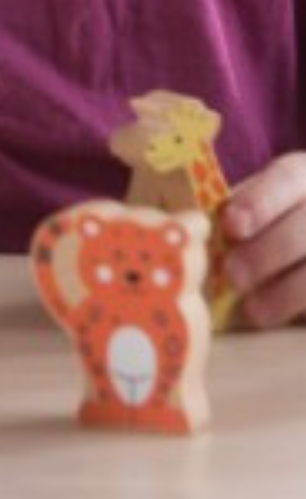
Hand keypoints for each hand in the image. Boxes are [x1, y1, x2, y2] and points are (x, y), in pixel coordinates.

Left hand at [220, 151, 305, 327]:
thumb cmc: (279, 214)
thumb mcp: (268, 196)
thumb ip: (243, 208)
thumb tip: (202, 228)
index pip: (288, 177)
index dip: (260, 202)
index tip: (231, 225)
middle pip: (305, 228)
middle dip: (268, 252)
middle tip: (233, 276)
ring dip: (287, 293)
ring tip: (253, 311)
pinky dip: (303, 310)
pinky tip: (285, 322)